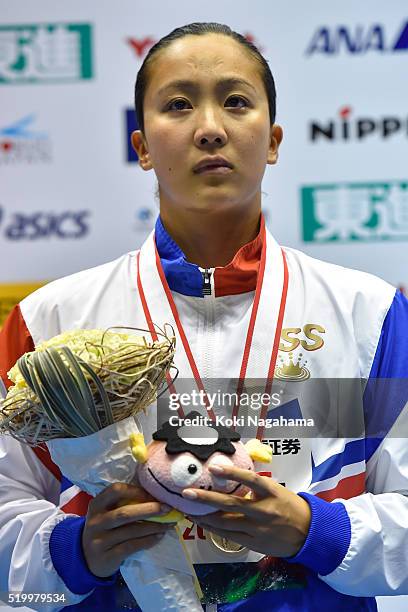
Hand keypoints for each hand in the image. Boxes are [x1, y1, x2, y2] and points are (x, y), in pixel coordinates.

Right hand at [82, 482, 173, 576]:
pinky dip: (148, 540)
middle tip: (168, 508)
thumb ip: (122, 503)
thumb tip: (155, 495)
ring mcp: (100, 540)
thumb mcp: (106, 513)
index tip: (154, 494)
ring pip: (131, 531)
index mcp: (96, 504)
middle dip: (149, 509)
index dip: (136, 490)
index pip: (116, 490)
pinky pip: (131, 546)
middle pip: (125, 513)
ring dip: (154, 526)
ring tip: (169, 523)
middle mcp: (96, 521)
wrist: (87, 558)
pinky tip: (159, 536)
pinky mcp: (107, 556)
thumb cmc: (105, 529)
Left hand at [182, 464, 310, 557]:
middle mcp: (263, 510)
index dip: (231, 473)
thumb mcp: (276, 490)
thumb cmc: (289, 506)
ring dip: (204, 516)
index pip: (250, 479)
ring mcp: (258, 528)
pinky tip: (203, 522)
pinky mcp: (254, 543)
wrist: (308, 533)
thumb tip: (231, 473)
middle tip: (187, 493)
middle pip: (231, 504)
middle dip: (206, 498)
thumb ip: (256, 485)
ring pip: (225, 522)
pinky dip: (214, 529)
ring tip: (188, 509)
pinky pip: (229, 535)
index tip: (213, 467)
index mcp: (271, 492)